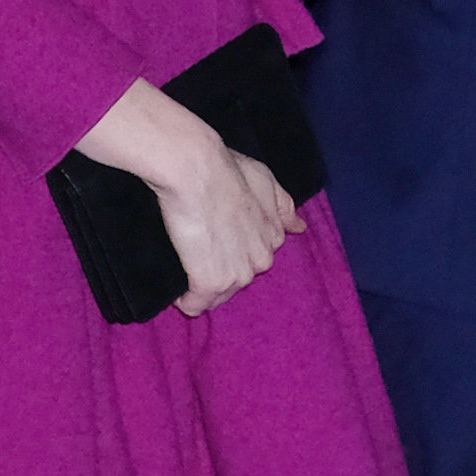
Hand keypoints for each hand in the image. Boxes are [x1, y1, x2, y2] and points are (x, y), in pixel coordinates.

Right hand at [154, 142, 304, 316]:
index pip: (253, 260)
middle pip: (236, 281)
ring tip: (184, 262)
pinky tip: (176, 285)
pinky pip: (194, 306)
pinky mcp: (209, 283)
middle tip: (197, 247)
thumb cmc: (226, 170)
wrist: (196, 170)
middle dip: (217, 271)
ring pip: (217, 296)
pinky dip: (183, 300)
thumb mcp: (265, 181)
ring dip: (199, 286)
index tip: (215, 238)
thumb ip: (283, 207)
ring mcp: (236, 274)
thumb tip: (299, 227)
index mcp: (272, 238)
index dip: (232, 252)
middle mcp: (260, 260)